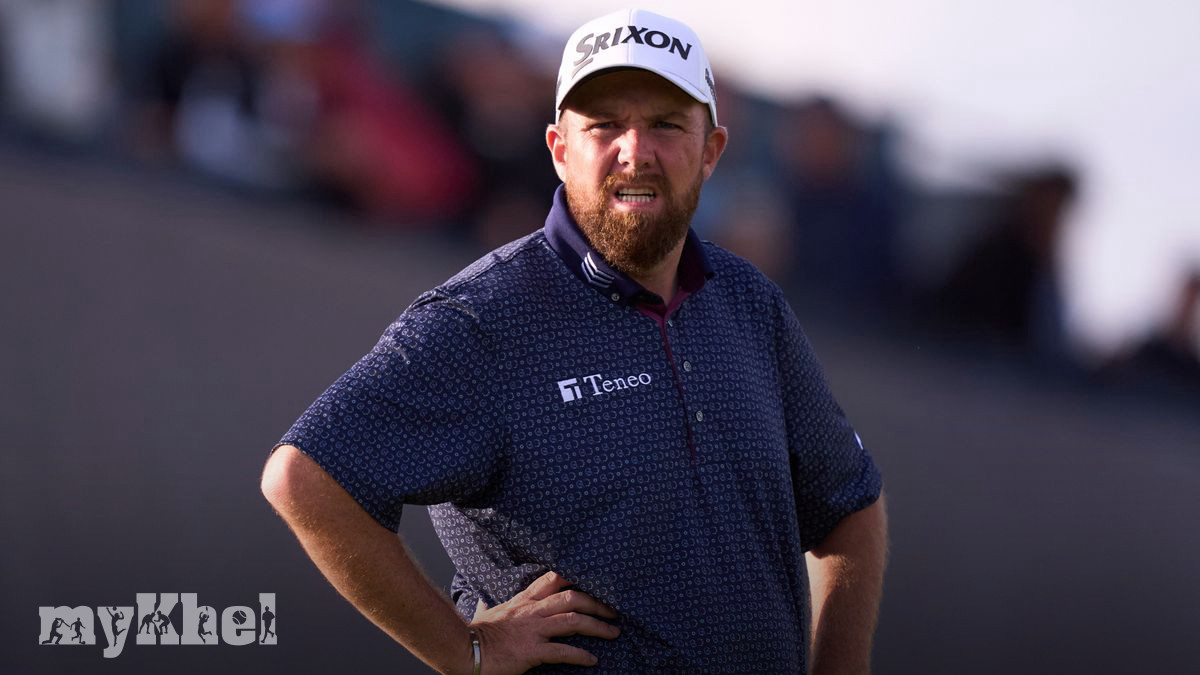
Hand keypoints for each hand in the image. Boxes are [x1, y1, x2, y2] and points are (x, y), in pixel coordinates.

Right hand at [467, 571, 619, 673]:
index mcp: (524, 600)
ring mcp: (533, 630)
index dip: (578, 578)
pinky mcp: (531, 651)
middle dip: (597, 603)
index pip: (554, 579)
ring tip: (614, 633)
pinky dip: (580, 655)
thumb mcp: (484, 615)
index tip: (596, 582)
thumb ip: (488, 607)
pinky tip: (592, 660)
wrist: (463, 650)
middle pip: (573, 597)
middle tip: (614, 612)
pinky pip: (562, 651)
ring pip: (573, 620)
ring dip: (598, 626)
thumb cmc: (474, 635)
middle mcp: (532, 611)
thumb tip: (481, 603)